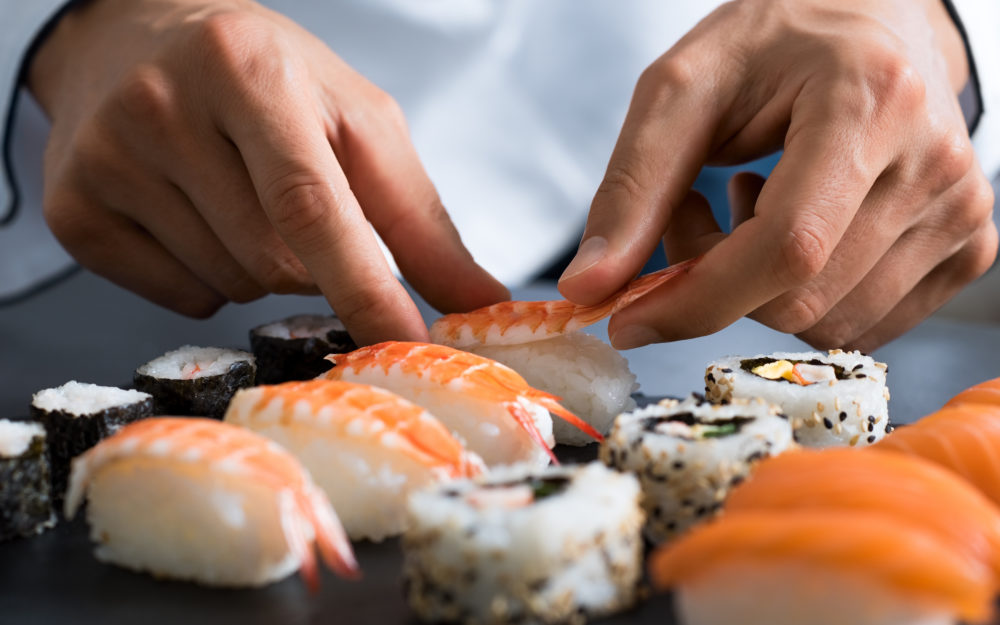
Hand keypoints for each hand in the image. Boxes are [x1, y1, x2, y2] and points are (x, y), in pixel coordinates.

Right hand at [28, 0, 507, 343]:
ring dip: (263, 269)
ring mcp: (109, 161)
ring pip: (231, 286)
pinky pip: (181, 299)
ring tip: (239, 196)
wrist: (136, 38)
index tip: (408, 348)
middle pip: (276, 263)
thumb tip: (480, 304)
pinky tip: (196, 218)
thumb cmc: (264, 77)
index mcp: (251, 73)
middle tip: (298, 206)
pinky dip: (211, 280)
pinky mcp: (75, 210)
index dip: (365, 288)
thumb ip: (420, 217)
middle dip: (314, 265)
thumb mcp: (355, 120)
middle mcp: (165, 109)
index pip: (312, 204)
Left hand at [558, 0, 996, 351]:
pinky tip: (796, 225)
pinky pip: (859, 325)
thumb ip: (631, 188)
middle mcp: (935, 163)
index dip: (695, 301)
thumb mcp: (683, 89)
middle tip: (692, 210)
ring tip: (748, 204)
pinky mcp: (967, 246)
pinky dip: (803, 297)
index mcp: (870, 102)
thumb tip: (587, 290)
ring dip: (755, 289)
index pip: (785, 249)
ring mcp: (960, 211)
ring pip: (823, 322)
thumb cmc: (777, 44)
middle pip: (797, 299)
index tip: (628, 318)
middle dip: (715, 282)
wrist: (872, 23)